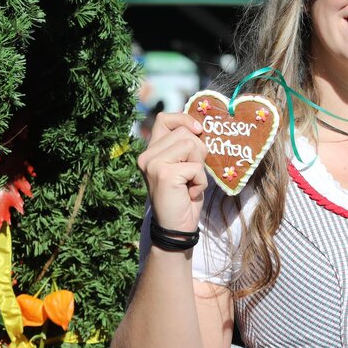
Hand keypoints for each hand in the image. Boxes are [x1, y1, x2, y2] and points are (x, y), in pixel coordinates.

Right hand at [137, 112, 207, 232]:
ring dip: (199, 167)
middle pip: (185, 132)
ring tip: (189, 183)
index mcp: (151, 151)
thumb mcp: (185, 166)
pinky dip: (200, 181)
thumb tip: (200, 127)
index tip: (198, 131)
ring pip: (192, 145)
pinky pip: (196, 167)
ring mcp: (153, 163)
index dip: (184, 119)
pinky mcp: (164, 173)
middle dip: (198, 152)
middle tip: (191, 175)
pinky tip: (189, 193)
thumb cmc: (184, 197)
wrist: (176, 228)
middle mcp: (147, 155)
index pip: (165, 118)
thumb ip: (186, 147)